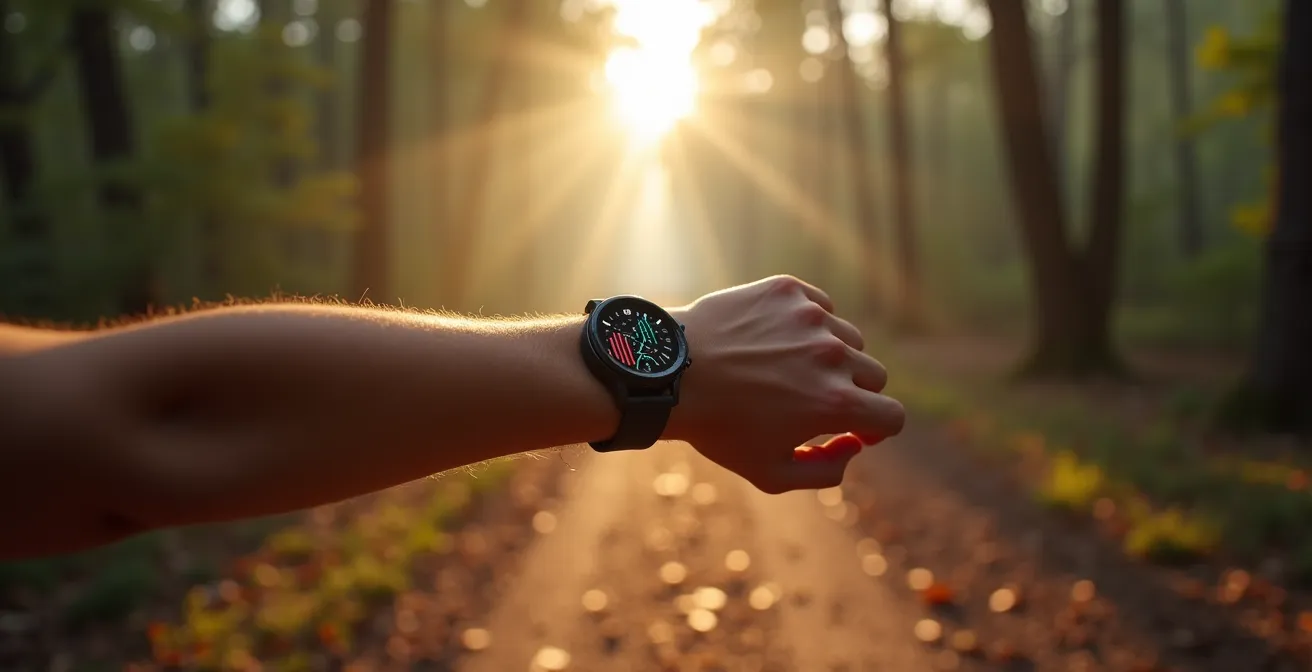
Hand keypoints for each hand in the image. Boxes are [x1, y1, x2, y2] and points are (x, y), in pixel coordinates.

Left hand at [666, 275, 904, 493]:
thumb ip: (827, 471)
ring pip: (849, 339)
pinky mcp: (789, 290)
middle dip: (854, 393)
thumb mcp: (770, 473)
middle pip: (874, 376)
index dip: (877, 428)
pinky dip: (809, 325)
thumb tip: (855, 445)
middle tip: (816, 400)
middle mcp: (832, 354)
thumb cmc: (717, 428)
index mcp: (835, 402)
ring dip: (832, 356)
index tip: (854, 429)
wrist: (669, 372)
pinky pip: (821, 308)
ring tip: (789, 369)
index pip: (892, 416)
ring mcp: (811, 317)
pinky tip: (776, 341)